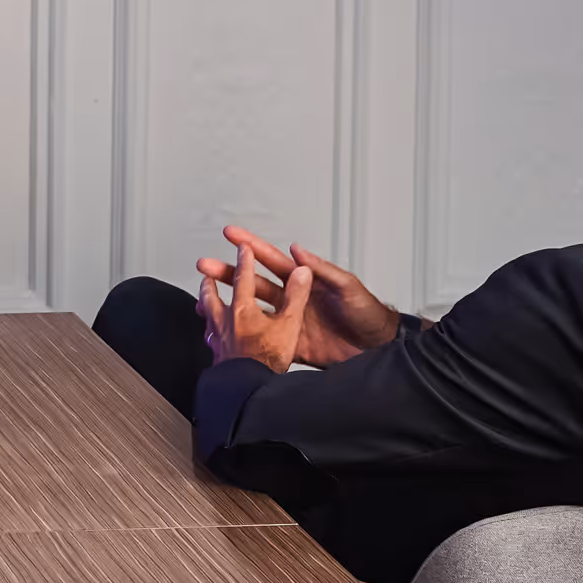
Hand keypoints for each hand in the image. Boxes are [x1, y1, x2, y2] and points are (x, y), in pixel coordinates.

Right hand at [196, 225, 398, 366]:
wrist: (377, 348)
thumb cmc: (367, 313)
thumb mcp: (347, 287)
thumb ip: (322, 270)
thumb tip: (298, 250)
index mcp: (303, 281)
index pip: (271, 259)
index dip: (250, 246)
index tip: (231, 233)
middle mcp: (291, 299)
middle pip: (252, 283)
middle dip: (228, 273)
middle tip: (205, 266)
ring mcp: (288, 321)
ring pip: (252, 310)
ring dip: (230, 304)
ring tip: (205, 301)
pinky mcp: (290, 344)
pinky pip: (262, 338)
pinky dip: (243, 335)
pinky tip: (226, 333)